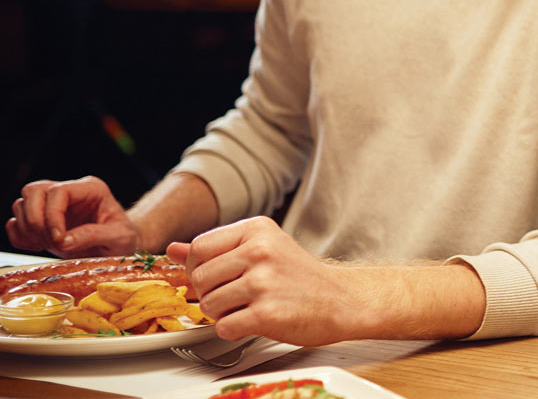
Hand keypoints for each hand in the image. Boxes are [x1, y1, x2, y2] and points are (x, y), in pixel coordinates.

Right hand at [6, 176, 140, 256]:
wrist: (119, 247)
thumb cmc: (124, 239)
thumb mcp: (120, 238)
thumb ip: (94, 235)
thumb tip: (64, 240)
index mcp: (91, 189)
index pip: (58, 191)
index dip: (52, 215)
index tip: (59, 239)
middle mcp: (70, 192)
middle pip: (33, 191)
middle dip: (36, 220)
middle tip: (52, 241)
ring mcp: (52, 205)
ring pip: (21, 204)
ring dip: (28, 228)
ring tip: (47, 244)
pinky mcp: (41, 220)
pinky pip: (15, 222)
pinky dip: (19, 237)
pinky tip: (38, 246)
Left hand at [169, 216, 372, 345]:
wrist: (342, 300)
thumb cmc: (301, 276)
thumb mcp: (263, 250)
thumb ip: (217, 249)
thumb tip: (173, 249)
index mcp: (257, 229)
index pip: (199, 248)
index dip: (202, 268)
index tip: (222, 276)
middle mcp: (260, 251)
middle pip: (199, 279)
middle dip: (212, 294)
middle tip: (239, 295)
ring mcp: (264, 283)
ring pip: (208, 305)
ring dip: (223, 314)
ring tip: (250, 307)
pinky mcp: (267, 314)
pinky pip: (224, 327)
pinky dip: (234, 330)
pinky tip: (255, 320)